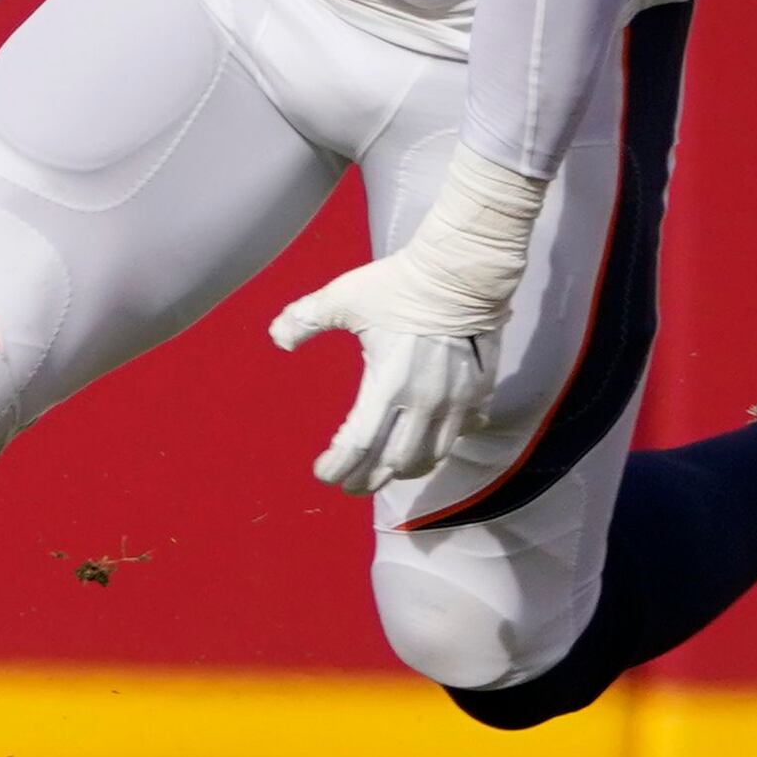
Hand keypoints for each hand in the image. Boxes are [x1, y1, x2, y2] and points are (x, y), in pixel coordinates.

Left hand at [268, 148, 546, 493]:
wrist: (460, 271)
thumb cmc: (398, 286)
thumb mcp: (342, 298)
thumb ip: (304, 319)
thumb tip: (277, 339)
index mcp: (387, 385)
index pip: (358, 445)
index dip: (338, 465)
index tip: (323, 473)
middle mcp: (424, 403)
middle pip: (394, 462)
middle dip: (368, 479)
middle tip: (350, 485)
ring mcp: (456, 401)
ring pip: (432, 455)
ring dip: (404, 469)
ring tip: (386, 471)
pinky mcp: (479, 392)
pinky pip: (463, 433)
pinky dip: (442, 445)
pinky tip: (429, 444)